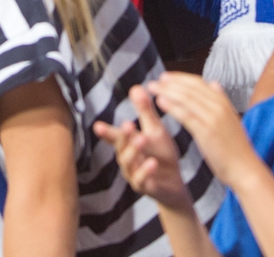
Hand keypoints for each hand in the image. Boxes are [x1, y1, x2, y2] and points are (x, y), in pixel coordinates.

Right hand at [93, 85, 193, 212]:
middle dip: (123, 137)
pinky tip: (152, 162)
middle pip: (121, 148)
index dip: (106, 132)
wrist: (175, 185)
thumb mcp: (155, 131)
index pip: (115, 137)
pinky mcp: (146, 187)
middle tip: (128, 124)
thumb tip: (135, 87)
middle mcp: (128, 160)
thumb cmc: (162, 156)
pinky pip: (142, 180)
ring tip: (142, 139)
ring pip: (129, 164)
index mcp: (129, 145)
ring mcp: (135, 175)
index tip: (97, 126)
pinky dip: (146, 171)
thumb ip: (145, 111)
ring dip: (134, 151)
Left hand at [144, 73, 257, 185]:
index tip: (165, 77)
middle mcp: (219, 106)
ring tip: (152, 88)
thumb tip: (214, 82)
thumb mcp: (230, 119)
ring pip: (186, 98)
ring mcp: (213, 118)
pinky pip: (186, 115)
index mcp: (223, 102)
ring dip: (167, 91)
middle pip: (190, 88)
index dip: (180, 78)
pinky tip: (160, 102)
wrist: (244, 169)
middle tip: (154, 81)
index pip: (198, 82)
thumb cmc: (235, 148)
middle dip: (170, 82)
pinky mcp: (207, 131)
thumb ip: (221, 100)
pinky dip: (172, 106)